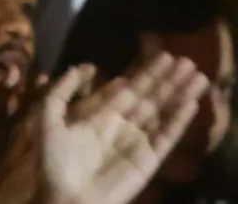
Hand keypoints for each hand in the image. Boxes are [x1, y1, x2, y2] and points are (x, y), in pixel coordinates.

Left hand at [0, 54, 208, 203]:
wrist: (64, 198)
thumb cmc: (53, 162)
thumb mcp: (47, 120)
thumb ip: (59, 93)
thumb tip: (76, 67)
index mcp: (98, 116)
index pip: (124, 89)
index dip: (141, 73)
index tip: (158, 54)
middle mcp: (120, 126)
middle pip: (147, 97)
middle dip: (164, 78)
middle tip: (183, 58)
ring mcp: (136, 141)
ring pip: (161, 112)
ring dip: (178, 94)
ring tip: (197, 74)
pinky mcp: (148, 159)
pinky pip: (166, 136)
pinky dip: (179, 119)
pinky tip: (190, 102)